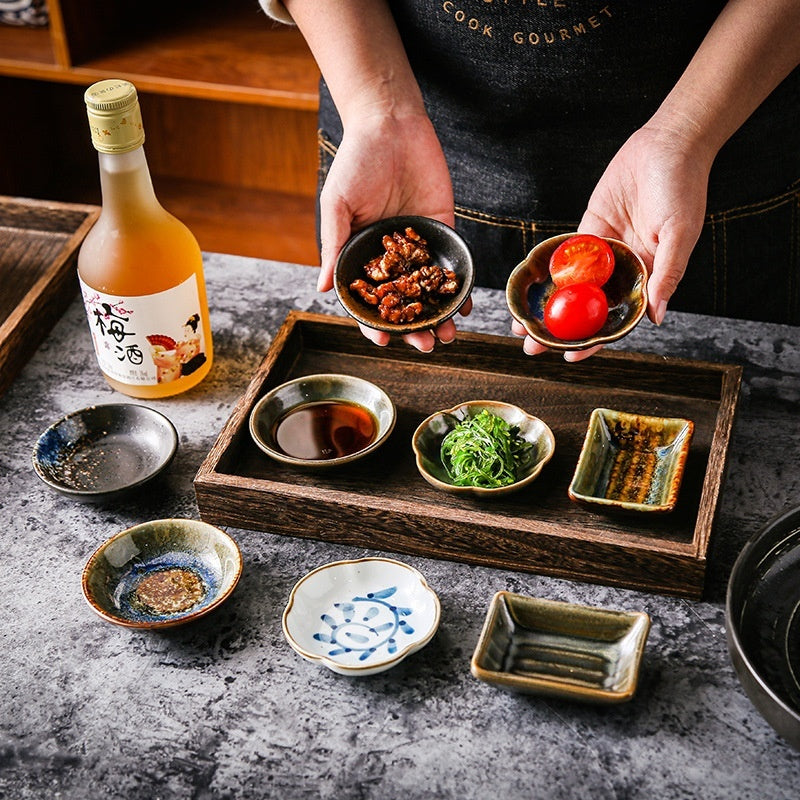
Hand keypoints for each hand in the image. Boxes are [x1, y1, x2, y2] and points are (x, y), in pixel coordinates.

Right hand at [316, 110, 471, 351]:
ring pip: (428, 292)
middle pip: (402, 304)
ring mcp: (418, 247)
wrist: (391, 124)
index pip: (366, 300)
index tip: (383, 339)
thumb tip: (322, 288)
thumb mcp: (338, 204)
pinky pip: (451, 265)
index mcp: (361, 255)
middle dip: (413, 329)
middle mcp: (390, 257)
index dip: (372, 322)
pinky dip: (458, 288)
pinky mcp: (443, 230)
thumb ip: (334, 246)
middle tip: (425, 345)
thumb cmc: (356, 162)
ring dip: (437, 316)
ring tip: (446, 335)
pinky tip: (463, 306)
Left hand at [515, 122, 711, 360]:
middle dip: (558, 330)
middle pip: (586, 309)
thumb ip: (666, 273)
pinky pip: (564, 257)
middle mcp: (621, 271)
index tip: (570, 356)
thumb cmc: (683, 189)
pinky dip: (545, 274)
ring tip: (520, 324)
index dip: (594, 341)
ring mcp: (602, 253)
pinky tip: (526, 288)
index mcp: (645, 279)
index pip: (615, 320)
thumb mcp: (680, 234)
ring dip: (546, 306)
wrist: (668, 145)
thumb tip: (656, 316)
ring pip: (570, 288)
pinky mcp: (588, 231)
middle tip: (531, 345)